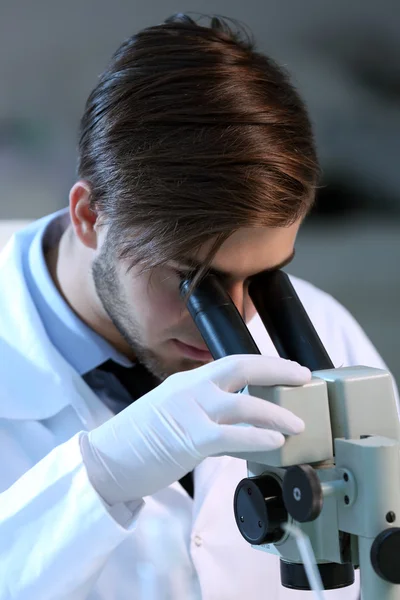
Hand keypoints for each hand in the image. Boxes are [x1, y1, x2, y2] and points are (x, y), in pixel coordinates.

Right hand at [81, 355, 310, 503]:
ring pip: (241, 402)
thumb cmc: (141, 442)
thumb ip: (209, 416)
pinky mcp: (186, 438)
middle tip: (303, 377)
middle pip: (240, 366)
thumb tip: (246, 428)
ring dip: (275, 411)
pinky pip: (229, 435)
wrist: (105, 461)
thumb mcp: (175, 416)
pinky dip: (255, 436)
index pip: (232, 362)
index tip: (290, 369)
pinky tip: (274, 442)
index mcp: (187, 382)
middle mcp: (188, 388)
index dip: (266, 363)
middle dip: (276, 369)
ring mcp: (187, 410)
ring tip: (298, 423)